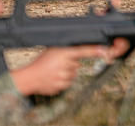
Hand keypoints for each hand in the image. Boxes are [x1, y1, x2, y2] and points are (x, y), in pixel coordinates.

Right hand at [11, 42, 125, 95]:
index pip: (82, 51)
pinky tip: (54, 78)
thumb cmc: (41, 62)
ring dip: (67, 73)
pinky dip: (63, 81)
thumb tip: (79, 48)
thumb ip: (67, 49)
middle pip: (77, 65)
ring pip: (73, 74)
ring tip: (54, 71)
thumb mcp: (53, 50)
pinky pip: (68, 83)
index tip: (105, 50)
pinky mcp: (61, 87)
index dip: (94, 50)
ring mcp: (62, 77)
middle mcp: (64, 65)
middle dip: (70, 64)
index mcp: (62, 53)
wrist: (29, 77)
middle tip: (57, 64)